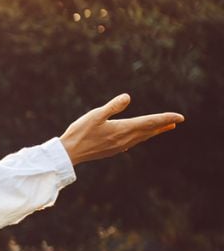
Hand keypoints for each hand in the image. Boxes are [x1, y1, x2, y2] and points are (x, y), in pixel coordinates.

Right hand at [59, 94, 183, 165]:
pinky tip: (138, 137)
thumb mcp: (95, 115)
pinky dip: (141, 137)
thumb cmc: (80, 132)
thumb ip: (113, 106)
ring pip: (142, 137)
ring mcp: (120, 146)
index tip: (180, 117)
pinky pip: (133, 142)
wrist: (70, 153)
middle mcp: (125, 139)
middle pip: (148, 131)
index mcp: (123, 129)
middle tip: (175, 121)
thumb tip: (128, 97)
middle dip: (163, 125)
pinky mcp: (113, 150)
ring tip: (162, 128)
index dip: (165, 119)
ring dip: (153, 132)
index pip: (150, 122)